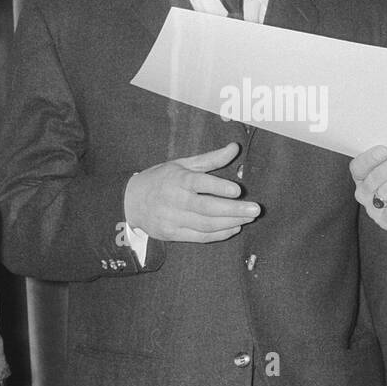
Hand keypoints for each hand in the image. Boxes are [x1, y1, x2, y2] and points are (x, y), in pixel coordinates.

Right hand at [124, 142, 258, 242]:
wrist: (130, 202)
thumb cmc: (161, 179)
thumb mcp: (182, 164)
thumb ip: (210, 159)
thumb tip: (235, 147)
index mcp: (177, 179)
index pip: (199, 183)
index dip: (218, 187)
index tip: (238, 190)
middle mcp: (174, 200)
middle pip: (206, 208)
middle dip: (233, 210)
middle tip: (256, 209)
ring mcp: (173, 219)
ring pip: (205, 225)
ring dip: (230, 223)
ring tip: (249, 218)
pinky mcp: (172, 234)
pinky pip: (199, 237)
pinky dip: (218, 235)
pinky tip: (234, 228)